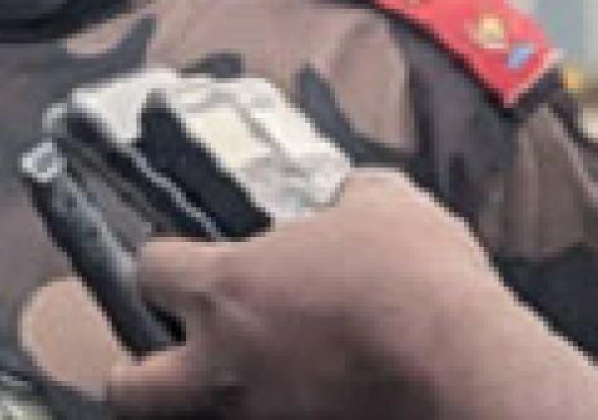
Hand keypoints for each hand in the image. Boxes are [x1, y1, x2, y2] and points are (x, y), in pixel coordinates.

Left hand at [104, 169, 493, 418]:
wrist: (470, 372)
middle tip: (170, 360)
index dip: (166, 264)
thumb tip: (352, 198)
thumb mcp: (383, 205)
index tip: (184, 265)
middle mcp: (221, 366)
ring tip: (239, 391)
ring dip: (204, 407)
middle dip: (139, 376)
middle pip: (128, 387)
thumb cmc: (424, 289)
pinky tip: (305, 406)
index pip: (150, 269)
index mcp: (226, 290)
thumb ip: (346, 198)